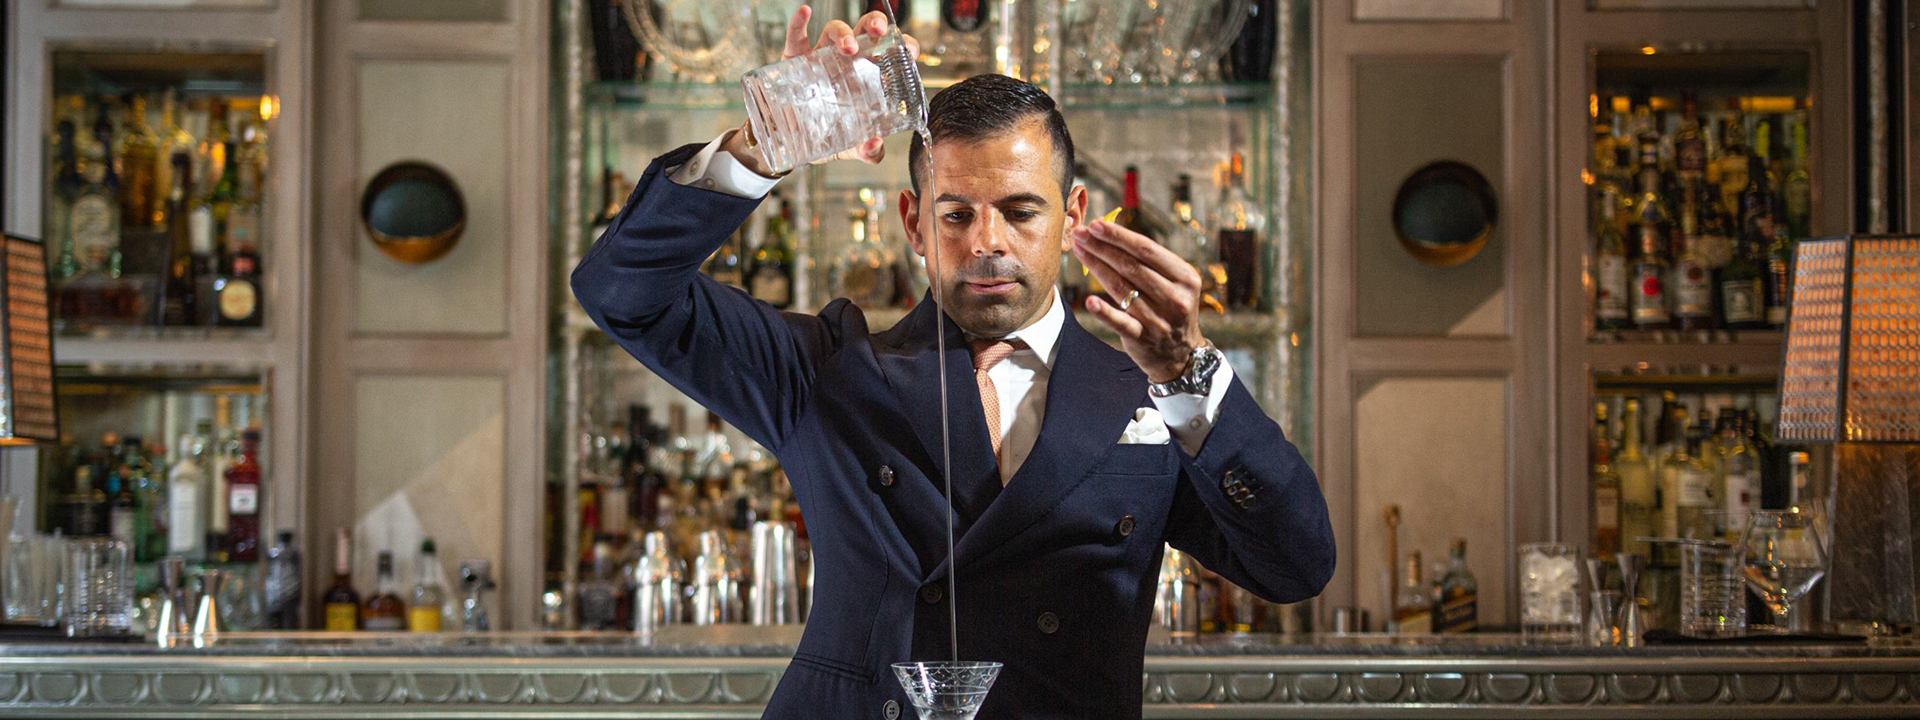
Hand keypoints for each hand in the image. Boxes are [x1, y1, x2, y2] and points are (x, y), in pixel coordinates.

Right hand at [722, 6, 919, 174]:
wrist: (792, 141)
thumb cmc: (828, 135)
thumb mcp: (852, 146)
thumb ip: (868, 152)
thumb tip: (874, 146)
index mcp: (867, 74)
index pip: (890, 51)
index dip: (903, 45)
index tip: (911, 50)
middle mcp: (847, 59)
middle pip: (865, 31)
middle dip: (875, 25)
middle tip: (879, 32)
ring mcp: (821, 55)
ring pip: (834, 30)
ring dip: (843, 32)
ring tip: (847, 46)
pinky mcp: (795, 58)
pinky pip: (796, 36)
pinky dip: (799, 23)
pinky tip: (805, 13)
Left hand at [1071, 220, 1207, 383]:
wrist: (1181, 354)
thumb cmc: (1170, 308)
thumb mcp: (1175, 283)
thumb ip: (1150, 262)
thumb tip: (1111, 234)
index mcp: (1185, 277)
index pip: (1147, 250)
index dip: (1119, 236)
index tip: (1096, 224)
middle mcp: (1175, 297)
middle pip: (1131, 266)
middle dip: (1102, 247)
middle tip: (1080, 233)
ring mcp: (1159, 320)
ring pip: (1121, 288)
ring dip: (1096, 267)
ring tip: (1079, 251)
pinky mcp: (1143, 339)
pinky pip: (1121, 323)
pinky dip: (1105, 312)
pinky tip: (1089, 301)